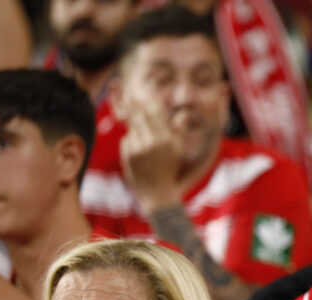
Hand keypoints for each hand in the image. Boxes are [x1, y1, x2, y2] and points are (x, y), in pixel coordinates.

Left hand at [120, 98, 182, 212]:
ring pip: (133, 126)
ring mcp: (138, 148)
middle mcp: (153, 142)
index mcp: (167, 139)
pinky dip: (132, 140)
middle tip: (134, 96)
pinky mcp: (127, 154)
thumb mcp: (178, 149)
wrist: (157, 193)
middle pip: (141, 115)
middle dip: (137, 105)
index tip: (148, 93)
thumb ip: (178, 129)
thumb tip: (183, 113)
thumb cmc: (170, 169)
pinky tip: (139, 151)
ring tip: (143, 136)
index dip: (151, 100)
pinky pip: (127, 138)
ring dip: (136, 127)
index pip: (156, 111)